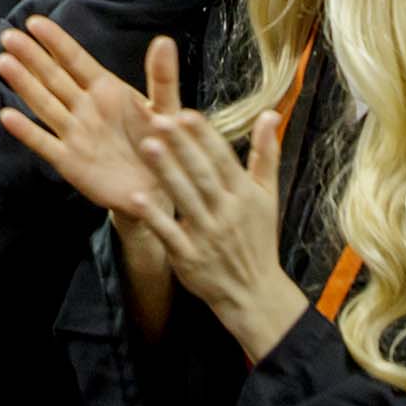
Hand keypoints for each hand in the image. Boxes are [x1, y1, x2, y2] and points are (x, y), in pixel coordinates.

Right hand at [0, 20, 180, 215]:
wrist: (158, 190)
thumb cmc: (163, 144)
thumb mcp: (166, 109)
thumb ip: (163, 77)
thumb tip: (164, 40)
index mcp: (107, 90)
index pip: (76, 60)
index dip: (56, 41)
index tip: (35, 22)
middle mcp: (85, 108)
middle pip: (53, 77)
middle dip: (31, 57)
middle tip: (8, 35)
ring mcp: (74, 133)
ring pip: (44, 104)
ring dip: (24, 84)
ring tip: (4, 62)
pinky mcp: (69, 161)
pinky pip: (44, 143)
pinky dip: (26, 131)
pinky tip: (7, 116)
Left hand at [125, 109, 308, 361]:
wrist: (253, 292)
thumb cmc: (258, 238)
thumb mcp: (268, 196)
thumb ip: (266, 154)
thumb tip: (269, 113)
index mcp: (245, 195)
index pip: (223, 159)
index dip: (205, 136)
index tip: (186, 113)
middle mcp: (227, 213)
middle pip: (202, 175)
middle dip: (182, 147)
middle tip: (160, 119)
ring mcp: (207, 236)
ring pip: (185, 199)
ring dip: (166, 172)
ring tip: (147, 146)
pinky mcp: (189, 257)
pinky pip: (169, 233)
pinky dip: (154, 216)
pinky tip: (136, 197)